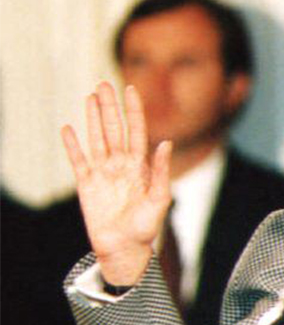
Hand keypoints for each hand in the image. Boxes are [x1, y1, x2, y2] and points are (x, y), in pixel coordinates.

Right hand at [61, 81, 172, 285]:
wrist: (125, 248)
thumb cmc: (147, 227)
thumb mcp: (160, 198)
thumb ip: (161, 170)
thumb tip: (165, 142)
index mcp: (140, 165)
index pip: (137, 130)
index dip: (134, 110)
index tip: (131, 89)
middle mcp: (121, 164)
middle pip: (114, 129)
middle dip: (110, 106)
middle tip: (104, 83)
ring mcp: (103, 173)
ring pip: (97, 139)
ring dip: (93, 118)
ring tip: (90, 96)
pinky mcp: (86, 185)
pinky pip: (78, 161)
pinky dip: (72, 145)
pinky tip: (69, 128)